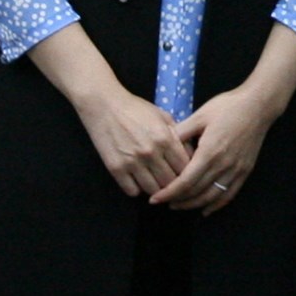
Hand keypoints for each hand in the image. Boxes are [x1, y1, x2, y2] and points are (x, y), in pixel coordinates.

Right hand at [68, 80, 191, 197]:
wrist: (104, 105)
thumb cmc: (136, 109)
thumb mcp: (163, 116)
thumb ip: (179, 136)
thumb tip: (191, 156)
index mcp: (165, 138)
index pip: (185, 167)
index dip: (187, 172)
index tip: (184, 173)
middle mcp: (150, 152)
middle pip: (170, 182)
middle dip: (173, 183)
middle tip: (170, 181)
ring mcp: (132, 162)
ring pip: (153, 190)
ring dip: (156, 189)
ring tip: (154, 181)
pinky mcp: (115, 168)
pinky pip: (132, 191)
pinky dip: (137, 189)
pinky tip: (137, 180)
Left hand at [151, 82, 288, 214]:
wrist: (258, 105)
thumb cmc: (228, 107)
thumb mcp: (200, 115)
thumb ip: (181, 132)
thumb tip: (162, 143)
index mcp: (209, 152)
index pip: (185, 181)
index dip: (169, 192)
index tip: (155, 199)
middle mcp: (222, 165)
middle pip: (196, 192)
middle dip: (177, 200)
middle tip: (163, 202)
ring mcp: (236, 170)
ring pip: (211, 196)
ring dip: (193, 205)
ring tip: (179, 206)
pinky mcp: (245, 171)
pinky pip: (229, 194)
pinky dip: (216, 205)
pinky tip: (205, 210)